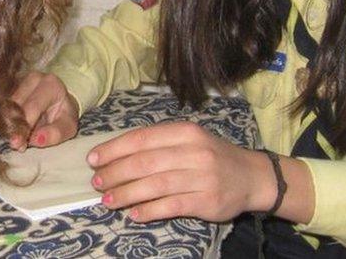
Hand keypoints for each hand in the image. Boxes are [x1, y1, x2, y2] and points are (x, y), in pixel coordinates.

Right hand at [8, 71, 78, 150]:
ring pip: (5, 104)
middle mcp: (33, 77)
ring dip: (7, 123)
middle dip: (14, 127)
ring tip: (16, 137)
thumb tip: (37, 139)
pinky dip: (4, 119)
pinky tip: (10, 129)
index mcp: (51, 85)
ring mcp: (19, 79)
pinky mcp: (9, 84)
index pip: (32, 107)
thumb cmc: (64, 116)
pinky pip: (0, 104)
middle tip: (16, 144)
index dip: (24, 127)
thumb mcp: (68, 127)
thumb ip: (55, 134)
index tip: (19, 146)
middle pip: (15, 105)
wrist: (59, 102)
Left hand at [88, 121, 274, 222]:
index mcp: (184, 132)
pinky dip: (149, 210)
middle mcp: (193, 152)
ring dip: (126, 194)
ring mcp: (201, 177)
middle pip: (144, 163)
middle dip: (115, 173)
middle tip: (97, 182)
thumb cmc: (210, 155)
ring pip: (154, 186)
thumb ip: (156, 144)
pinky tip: (133, 214)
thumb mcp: (187, 139)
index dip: (113, 149)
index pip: (141, 138)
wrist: (252, 176)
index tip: (94, 159)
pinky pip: (171, 206)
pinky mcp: (207, 201)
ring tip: (107, 200)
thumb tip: (114, 155)